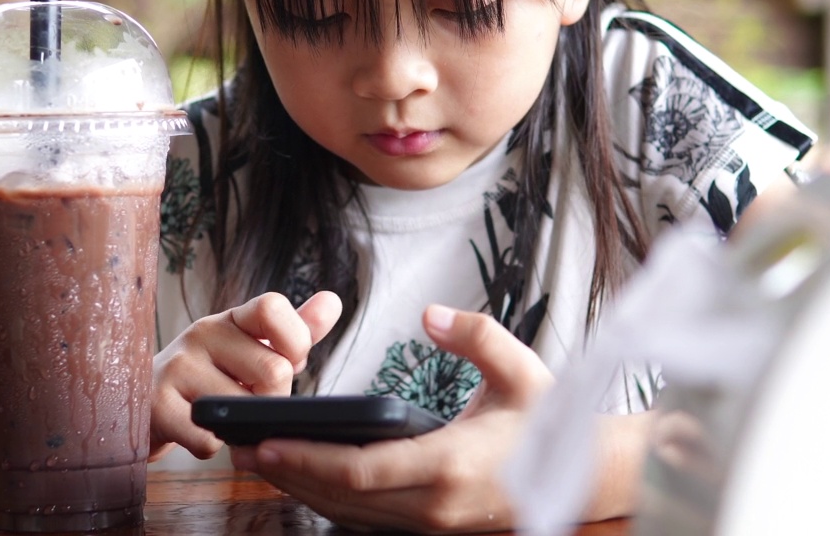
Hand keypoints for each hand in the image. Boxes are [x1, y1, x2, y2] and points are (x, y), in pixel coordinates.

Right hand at [150, 290, 341, 460]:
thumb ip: (296, 331)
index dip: (295, 341)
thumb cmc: (211, 377)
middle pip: (273, 370)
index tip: (289, 362)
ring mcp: (177, 367)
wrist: (146, 404)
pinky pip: (209, 438)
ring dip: (242, 426)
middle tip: (252, 403)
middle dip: (273, 400)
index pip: (273, 307)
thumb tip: (332, 302)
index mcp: (232, 318)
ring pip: (243, 407)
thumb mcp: (252, 350)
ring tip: (225, 416)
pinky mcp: (157, 405)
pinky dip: (213, 446)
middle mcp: (202, 333)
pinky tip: (202, 432)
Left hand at [230, 304, 553, 532]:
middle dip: (288, 474)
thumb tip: (429, 314)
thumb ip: (476, 336)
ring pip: (351, 514)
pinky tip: (305, 476)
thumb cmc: (551, 419)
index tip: (265, 442)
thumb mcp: (521, 369)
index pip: (360, 471)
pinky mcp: (434, 526)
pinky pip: (369, 518)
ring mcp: (433, 522)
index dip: (307, 460)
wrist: (588, 476)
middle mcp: (434, 504)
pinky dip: (331, 500)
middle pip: (343, 498)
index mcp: (448, 465)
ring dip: (302, 489)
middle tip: (240, 448)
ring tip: (259, 458)